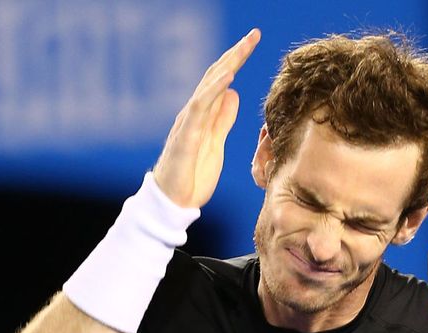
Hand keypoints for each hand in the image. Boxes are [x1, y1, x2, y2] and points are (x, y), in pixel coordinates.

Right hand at [153, 28, 260, 207]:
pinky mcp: (186, 137)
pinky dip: (213, 90)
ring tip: (244, 47)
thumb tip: (233, 93)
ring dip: (227, 65)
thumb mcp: (216, 143)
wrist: (173, 203)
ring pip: (207, 87)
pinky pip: (199, 108)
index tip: (254, 42)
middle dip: (235, 54)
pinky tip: (228, 76)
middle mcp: (194, 114)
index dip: (237, 60)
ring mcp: (188, 123)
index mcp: (204, 115)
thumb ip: (222, 119)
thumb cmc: (192, 175)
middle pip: (215, 76)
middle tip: (254, 34)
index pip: (221, 80)